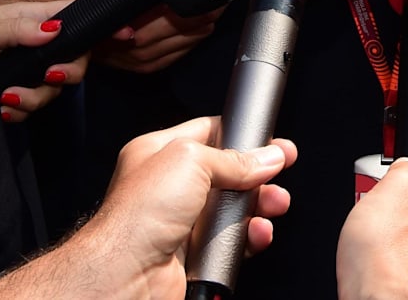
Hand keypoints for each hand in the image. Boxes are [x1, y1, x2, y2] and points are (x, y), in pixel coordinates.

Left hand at [0, 0, 85, 121]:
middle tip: (49, 77)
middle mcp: (34, 42)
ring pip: (52, 86)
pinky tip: (2, 109)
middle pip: (71, 58)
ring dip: (34, 97)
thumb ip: (19, 28)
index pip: (71, 16)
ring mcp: (26, 68)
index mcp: (30, 18)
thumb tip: (54, 29)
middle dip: (65, 73)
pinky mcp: (15, 89)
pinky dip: (19, 110)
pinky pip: (31, 105)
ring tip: (7, 98)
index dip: (86, 29)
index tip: (89, 46)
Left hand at [0, 117, 295, 298]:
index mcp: (159, 153)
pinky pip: (232, 240)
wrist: (128, 274)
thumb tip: (266, 157)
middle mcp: (170, 187)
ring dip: (259, 206)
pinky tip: (257, 233)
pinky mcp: (194, 252)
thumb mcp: (191, 161)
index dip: (242, 134)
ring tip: (274, 205)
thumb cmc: (138, 215)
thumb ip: (234, 158)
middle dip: (258, 175)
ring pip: (234, 208)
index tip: (271, 141)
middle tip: (279, 174)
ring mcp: (182, 221)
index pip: (209, 132)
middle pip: (228, 173)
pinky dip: (250, 237)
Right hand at [93, 6, 224, 73]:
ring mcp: (133, 58)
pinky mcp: (136, 66)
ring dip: (201, 28)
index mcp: (123, 16)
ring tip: (215, 9)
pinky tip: (199, 30)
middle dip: (206, 13)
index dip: (196, 2)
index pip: (172, 12)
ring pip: (181, 46)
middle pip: (181, 30)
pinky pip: (171, 58)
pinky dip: (189, 44)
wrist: (53, 10)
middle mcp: (129, 43)